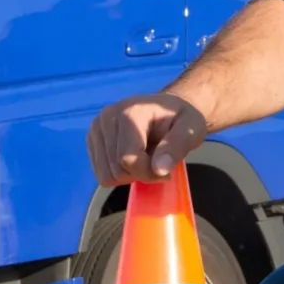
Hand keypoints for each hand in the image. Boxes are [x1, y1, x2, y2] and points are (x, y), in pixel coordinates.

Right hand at [87, 92, 208, 184]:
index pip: (128, 159)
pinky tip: (132, 158)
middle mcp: (106, 117)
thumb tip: (159, 169)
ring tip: (144, 158)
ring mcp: (96, 128)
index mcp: (130, 112)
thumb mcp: (191, 129)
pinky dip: (118, 172)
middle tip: (156, 163)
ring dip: (128, 175)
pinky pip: (100, 172)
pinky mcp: (92, 139)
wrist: (167, 108)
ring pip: (105, 175)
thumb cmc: (181, 119)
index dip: (148, 174)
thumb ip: (177, 147)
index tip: (166, 171)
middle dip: (139, 174)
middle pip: (116, 170)